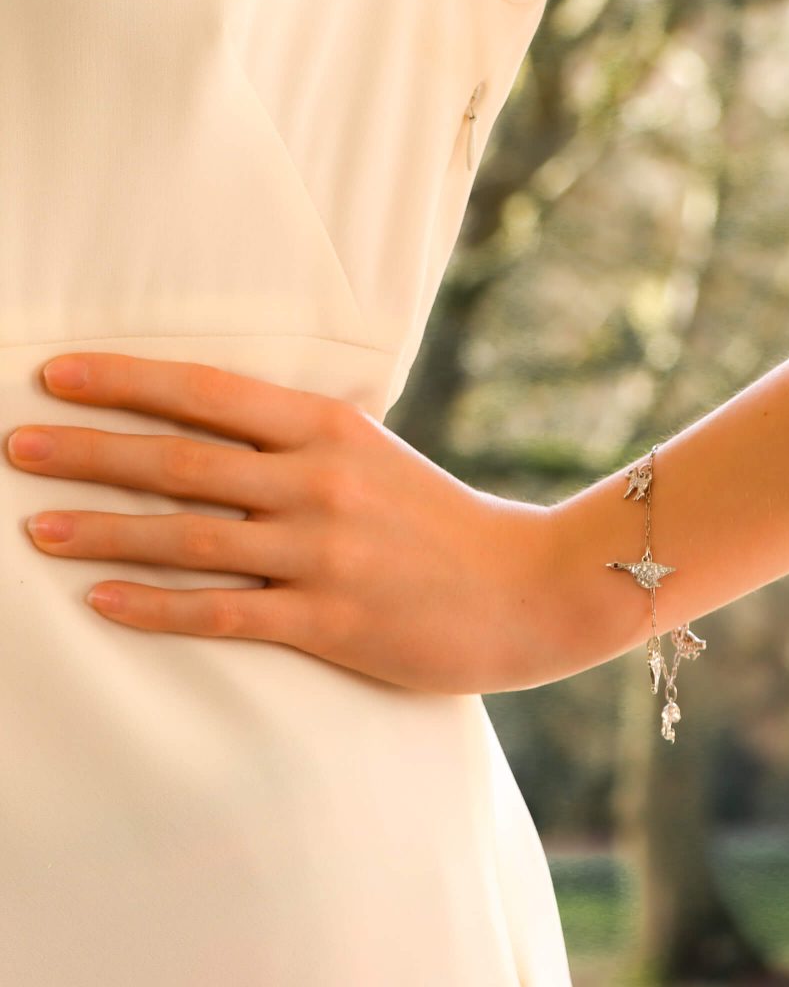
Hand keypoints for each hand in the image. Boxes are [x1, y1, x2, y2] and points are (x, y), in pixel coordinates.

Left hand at [4, 352, 563, 694]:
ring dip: (102, 529)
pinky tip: (101, 600)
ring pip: (189, 537)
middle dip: (88, 450)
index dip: (126, 381)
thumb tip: (218, 431)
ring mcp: (324, 554)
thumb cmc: (447, 522)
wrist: (528, 587)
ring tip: (33, 524)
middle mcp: (321, 483)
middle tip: (14, 444)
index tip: (55, 375)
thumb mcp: (379, 457)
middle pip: (181, 461)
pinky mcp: (331, 621)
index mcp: (333, 430)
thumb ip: (305, 442)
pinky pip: (224, 611)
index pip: (208, 394)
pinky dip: (156, 605)